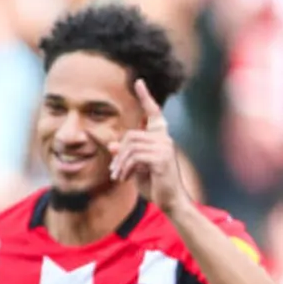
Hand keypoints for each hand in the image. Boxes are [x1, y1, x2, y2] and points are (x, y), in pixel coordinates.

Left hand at [107, 81, 190, 212]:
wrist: (170, 201)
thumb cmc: (154, 184)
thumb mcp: (135, 168)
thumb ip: (125, 155)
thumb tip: (112, 144)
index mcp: (160, 138)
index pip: (153, 113)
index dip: (146, 97)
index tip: (139, 82)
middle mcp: (164, 138)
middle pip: (131, 135)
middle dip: (119, 154)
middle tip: (114, 171)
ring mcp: (165, 147)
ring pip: (131, 146)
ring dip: (121, 164)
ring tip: (118, 177)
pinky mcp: (162, 158)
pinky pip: (135, 156)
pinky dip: (126, 168)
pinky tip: (125, 178)